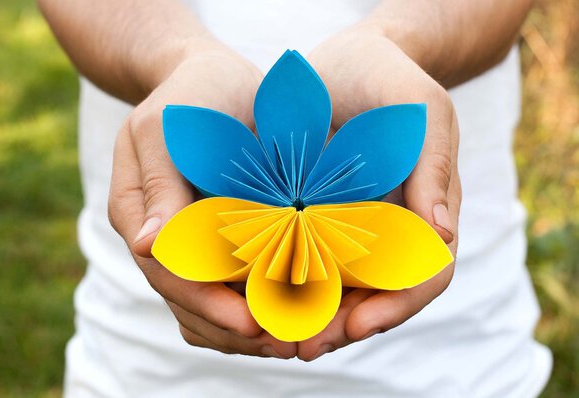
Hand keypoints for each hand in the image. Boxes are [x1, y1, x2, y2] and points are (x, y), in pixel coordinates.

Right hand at [108, 39, 296, 358]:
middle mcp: (156, 236)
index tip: (254, 322)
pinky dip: (255, 304)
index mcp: (137, 211)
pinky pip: (226, 287)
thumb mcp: (169, 125)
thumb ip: (159, 183)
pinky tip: (291, 310)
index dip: (209, 302)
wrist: (210, 77)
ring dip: (246, 328)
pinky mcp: (212, 239)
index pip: (169, 273)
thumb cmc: (193, 94)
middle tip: (289, 342)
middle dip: (235, 328)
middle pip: (187, 301)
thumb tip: (146, 246)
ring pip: (204, 306)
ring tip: (295, 337)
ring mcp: (184, 241)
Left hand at [297, 23, 461, 360]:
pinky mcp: (313, 218)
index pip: (423, 276)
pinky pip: (302, 258)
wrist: (343, 62)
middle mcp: (390, 230)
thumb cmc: (389, 79)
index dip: (394, 307)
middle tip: (301, 345)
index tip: (355, 326)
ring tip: (273, 332)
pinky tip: (254, 293)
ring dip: (309, 314)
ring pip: (337, 286)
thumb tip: (441, 234)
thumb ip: (434, 167)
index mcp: (426, 213)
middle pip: (376, 295)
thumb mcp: (421, 111)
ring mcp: (351, 227)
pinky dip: (284, 280)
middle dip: (342, 325)